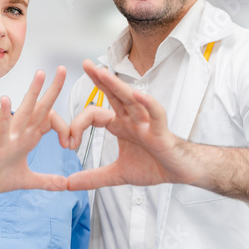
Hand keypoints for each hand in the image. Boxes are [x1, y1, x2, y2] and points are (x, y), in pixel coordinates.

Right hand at [0, 66, 69, 195]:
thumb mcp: (27, 181)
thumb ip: (46, 181)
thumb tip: (65, 185)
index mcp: (28, 139)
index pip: (50, 122)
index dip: (65, 127)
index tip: (72, 144)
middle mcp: (20, 133)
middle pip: (40, 108)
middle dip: (52, 89)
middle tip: (62, 69)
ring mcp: (8, 137)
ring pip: (24, 111)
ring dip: (32, 92)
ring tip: (40, 74)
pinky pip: (2, 128)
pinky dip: (4, 114)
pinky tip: (7, 100)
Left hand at [67, 59, 202, 190]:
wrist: (180, 172)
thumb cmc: (154, 166)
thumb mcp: (117, 174)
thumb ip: (93, 177)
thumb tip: (68, 184)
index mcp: (119, 126)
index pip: (93, 115)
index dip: (77, 126)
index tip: (68, 143)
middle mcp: (131, 119)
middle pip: (113, 95)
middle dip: (99, 80)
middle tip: (85, 64)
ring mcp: (146, 123)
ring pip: (130, 99)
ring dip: (116, 86)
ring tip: (102, 72)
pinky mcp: (161, 131)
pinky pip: (155, 113)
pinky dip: (147, 104)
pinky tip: (138, 95)